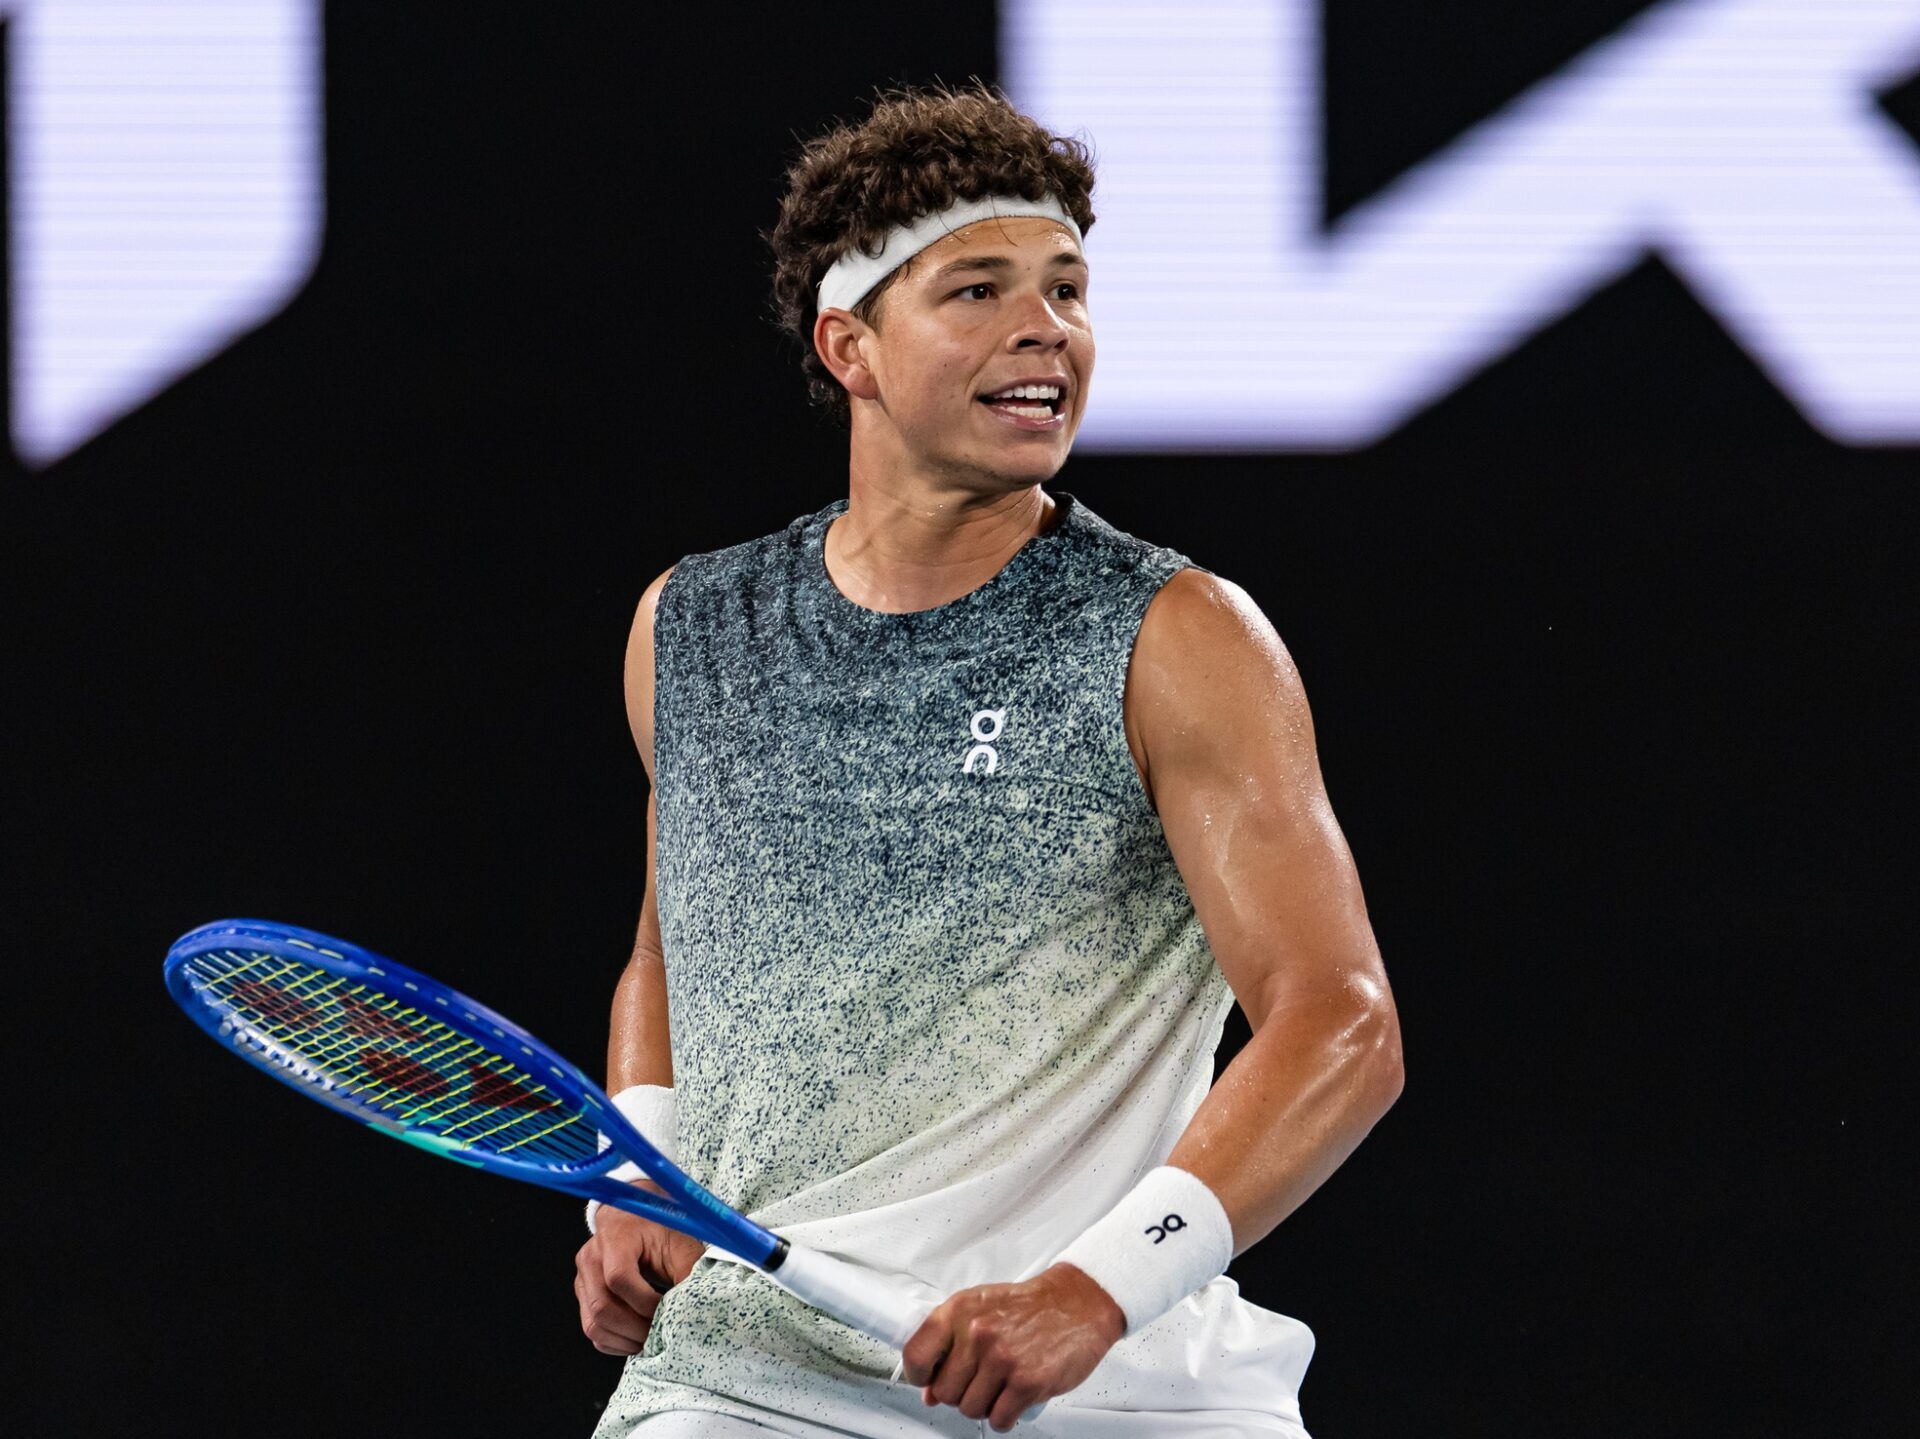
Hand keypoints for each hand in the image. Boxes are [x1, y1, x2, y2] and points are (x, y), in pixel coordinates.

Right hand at [573, 1192, 706, 1355]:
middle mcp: (591, 1258)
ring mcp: (582, 1278)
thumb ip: (688, 1272)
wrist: (634, 1219)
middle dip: (635, 1328)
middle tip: (660, 1333)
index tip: (667, 1310)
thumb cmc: (659, 1229)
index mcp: (615, 1237)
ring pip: (593, 1325)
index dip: (645, 1302)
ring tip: (651, 1339)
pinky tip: (636, 1339)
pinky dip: (614, 1342)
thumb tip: (696, 1308)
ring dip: (624, 1340)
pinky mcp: (583, 1295)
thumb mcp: (678, 1243)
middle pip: (603, 1307)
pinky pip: (591, 1329)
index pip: (619, 1278)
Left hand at [900, 1262, 1126, 1431]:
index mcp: (959, 1311)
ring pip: (971, 1409)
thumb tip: (929, 1389)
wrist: (1077, 1304)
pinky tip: (1013, 1399)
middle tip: (980, 1380)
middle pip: (945, 1392)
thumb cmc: (1029, 1307)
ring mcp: (1002, 1359)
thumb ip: (951, 1344)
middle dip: (960, 1393)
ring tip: (1001, 1386)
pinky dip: (1005, 1416)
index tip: (928, 1381)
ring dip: (985, 1405)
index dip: (919, 1376)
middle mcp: (978, 1333)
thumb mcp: (981, 1310)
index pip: (916, 1355)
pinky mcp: (1027, 1382)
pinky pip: (999, 1419)